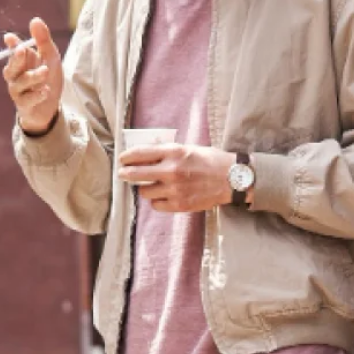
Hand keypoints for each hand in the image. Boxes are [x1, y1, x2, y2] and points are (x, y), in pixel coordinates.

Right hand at [3, 18, 62, 133]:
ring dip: (32, 76)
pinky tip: (46, 91)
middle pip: (11, 67)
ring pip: (19, 83)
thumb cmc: (47, 79)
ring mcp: (18, 91)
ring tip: (45, 71)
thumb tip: (35, 20)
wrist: (50, 106)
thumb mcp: (50, 58)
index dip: (12, 45)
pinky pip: (26, 100)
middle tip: (23, 50)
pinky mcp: (24, 105)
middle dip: (16, 58)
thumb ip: (43, 40)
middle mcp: (16, 75)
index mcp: (22, 61)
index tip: (10, 38)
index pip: (13, 51)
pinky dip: (36, 95)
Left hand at [118, 144, 235, 212]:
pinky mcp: (180, 205)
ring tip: (153, 185)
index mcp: (174, 152)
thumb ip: (167, 151)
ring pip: (144, 192)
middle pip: (134, 174)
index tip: (122, 159)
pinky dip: (157, 200)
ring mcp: (175, 190)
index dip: (126, 157)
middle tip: (123, 174)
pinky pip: (156, 205)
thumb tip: (145, 152)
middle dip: (125, 174)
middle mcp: (172, 171)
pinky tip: (164, 195)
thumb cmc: (211, 161)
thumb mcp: (189, 148)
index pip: (140, 153)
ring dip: (145, 188)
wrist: (232, 179)